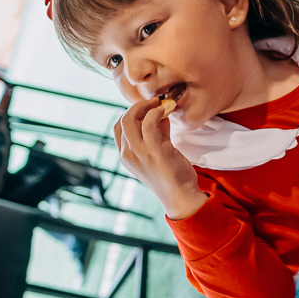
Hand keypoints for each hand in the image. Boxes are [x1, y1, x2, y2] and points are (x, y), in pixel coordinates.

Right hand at [114, 98, 206, 219]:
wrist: (180, 195)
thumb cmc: (171, 175)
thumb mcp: (158, 152)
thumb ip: (156, 133)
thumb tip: (160, 113)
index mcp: (125, 156)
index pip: (118, 127)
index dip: (130, 113)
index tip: (146, 109)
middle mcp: (128, 155)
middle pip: (122, 120)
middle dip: (137, 106)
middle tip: (154, 102)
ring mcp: (139, 153)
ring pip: (131, 119)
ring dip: (146, 106)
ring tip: (161, 104)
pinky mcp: (154, 151)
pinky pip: (149, 122)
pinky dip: (156, 112)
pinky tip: (165, 111)